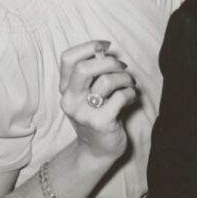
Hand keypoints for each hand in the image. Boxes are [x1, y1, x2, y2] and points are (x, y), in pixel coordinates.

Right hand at [59, 40, 137, 162]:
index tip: (106, 46)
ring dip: (124, 78)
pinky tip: (131, 97)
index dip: (88, 46)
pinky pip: (120, 97)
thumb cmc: (96, 116)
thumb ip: (92, 74)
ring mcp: (84, 113)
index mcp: (65, 89)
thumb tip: (104, 50)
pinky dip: (130, 93)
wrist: (96, 151)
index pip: (67, 58)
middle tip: (122, 67)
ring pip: (105, 81)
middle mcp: (70, 100)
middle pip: (84, 68)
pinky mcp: (101, 123)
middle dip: (109, 62)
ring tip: (129, 84)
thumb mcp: (87, 94)